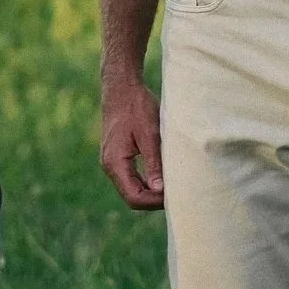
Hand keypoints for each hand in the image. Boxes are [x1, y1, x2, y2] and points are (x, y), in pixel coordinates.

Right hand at [100, 75, 163, 208]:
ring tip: (173, 186)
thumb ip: (153, 162)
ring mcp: (112, 162)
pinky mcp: (118, 156)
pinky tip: (162, 175)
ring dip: (151, 191)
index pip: (134, 197)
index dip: (154, 202)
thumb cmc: (136, 106)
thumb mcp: (149, 133)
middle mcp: (110, 166)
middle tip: (178, 193)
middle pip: (132, 197)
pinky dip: (146, 180)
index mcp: (115, 162)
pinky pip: (131, 177)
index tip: (175, 194)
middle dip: (154, 200)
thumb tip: (160, 190)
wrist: (121, 87)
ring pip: (132, 188)